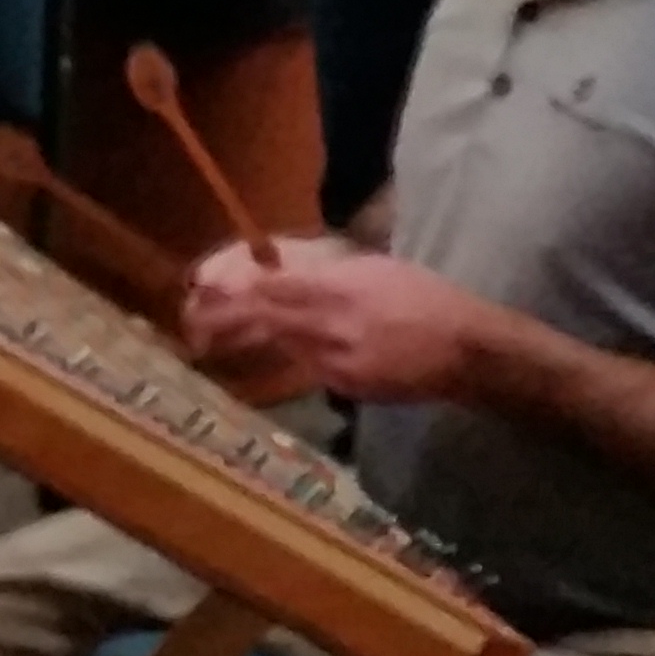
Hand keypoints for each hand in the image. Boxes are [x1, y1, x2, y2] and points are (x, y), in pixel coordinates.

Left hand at [189, 245, 499, 404]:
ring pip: (281, 346)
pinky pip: (309, 366)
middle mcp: (332, 325)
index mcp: (342, 288)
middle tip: (189, 320)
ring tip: (206, 338)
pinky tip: (269, 353)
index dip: (234, 289)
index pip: (274, 288)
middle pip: (266, 321)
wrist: (465, 351)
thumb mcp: (376, 269)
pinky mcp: (346, 386)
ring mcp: (337, 361)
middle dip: (224, 321)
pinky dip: (290, 355)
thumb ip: (327, 274)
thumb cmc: (426, 298)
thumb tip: (282, 273)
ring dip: (244, 341)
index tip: (202, 286)